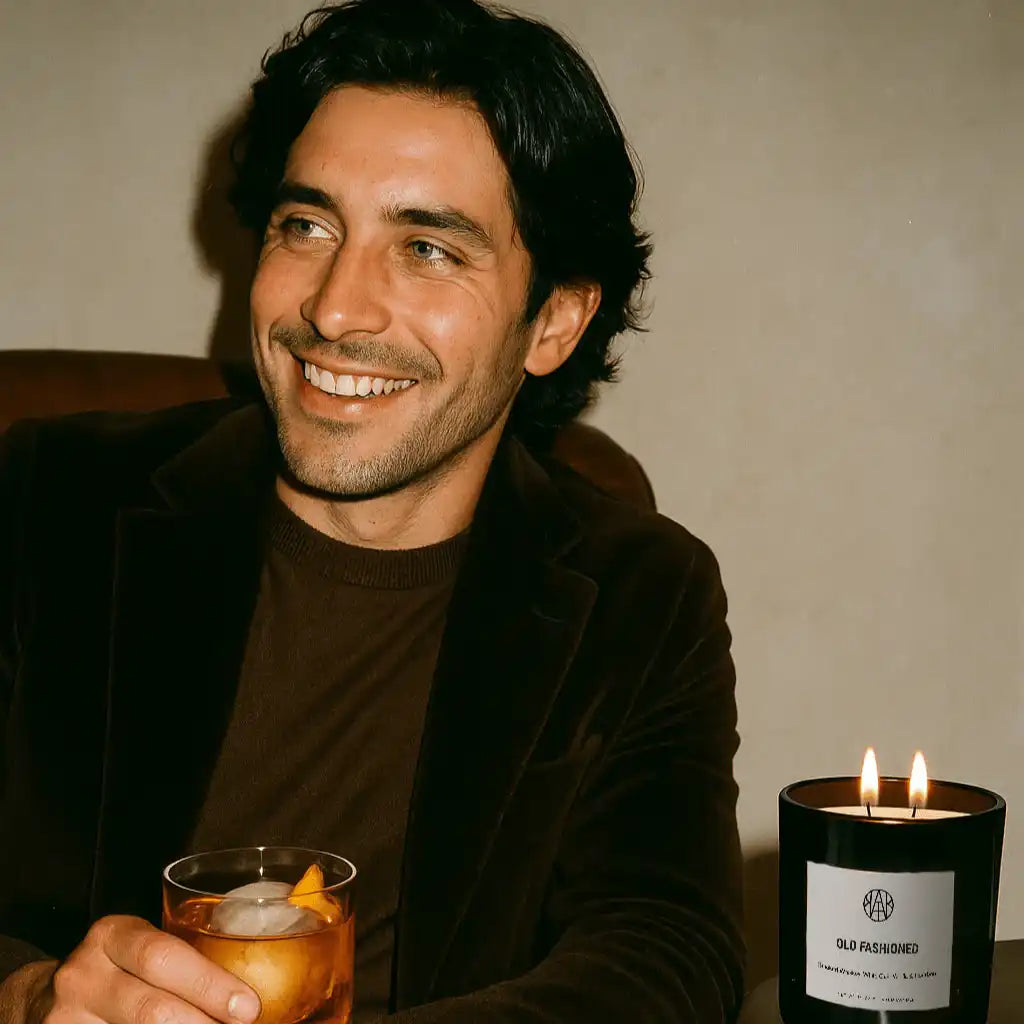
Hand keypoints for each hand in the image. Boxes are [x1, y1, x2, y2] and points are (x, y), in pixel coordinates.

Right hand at [1, 917, 259, 1023]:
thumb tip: (259, 987)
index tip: (249, 1007)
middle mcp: (82, 974)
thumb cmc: (120, 969)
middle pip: (150, 1008)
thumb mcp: (142, 949)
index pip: (163, 956)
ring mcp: (65, 1018)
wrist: (45, 1000)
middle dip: (202, 1023)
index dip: (208, 984)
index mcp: (113, 935)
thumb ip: (185, 958)